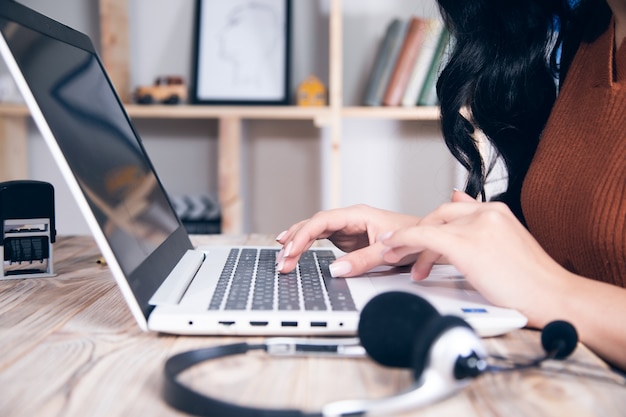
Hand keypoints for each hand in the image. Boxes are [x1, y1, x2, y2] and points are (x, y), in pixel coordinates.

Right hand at [275, 204, 420, 276]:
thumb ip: (362, 261)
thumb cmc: (412, 238)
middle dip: (295, 241)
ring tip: (282, 259)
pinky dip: (307, 246)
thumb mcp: (387, 252)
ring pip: (315, 231)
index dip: (304, 235)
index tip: (291, 250)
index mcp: (357, 215)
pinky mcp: (348, 239)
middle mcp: (349, 219)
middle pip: (313, 225)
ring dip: (297, 244)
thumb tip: (336, 270)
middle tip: (281, 261)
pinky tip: (294, 250)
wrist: (426, 240)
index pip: (322, 221)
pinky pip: (321, 239)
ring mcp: (347, 228)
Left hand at [380, 191, 567, 316]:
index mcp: (496, 211)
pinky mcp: (467, 244)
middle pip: (437, 216)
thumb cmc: (532, 281)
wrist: (554, 298)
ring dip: (407, 244)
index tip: (414, 238)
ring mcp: (477, 226)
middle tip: (397, 249)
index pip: (452, 211)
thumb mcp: (506, 244)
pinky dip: (405, 241)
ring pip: (428, 227)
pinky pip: (425, 236)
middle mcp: (486, 213)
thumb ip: (481, 224)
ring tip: (395, 259)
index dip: (429, 226)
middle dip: (414, 233)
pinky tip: (395, 249)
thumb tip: (458, 200)